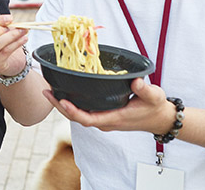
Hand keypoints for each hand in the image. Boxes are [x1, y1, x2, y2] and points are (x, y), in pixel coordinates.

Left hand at [43, 78, 174, 133]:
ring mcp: (103, 119)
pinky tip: (64, 92)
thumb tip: (135, 82)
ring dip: (62, 105)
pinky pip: (83, 111)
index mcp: (113, 118)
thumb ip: (145, 90)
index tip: (61, 101)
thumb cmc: (155, 106)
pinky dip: (72, 103)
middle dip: (59, 106)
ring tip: (49, 90)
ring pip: (78, 115)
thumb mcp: (154, 96)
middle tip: (46, 91)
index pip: (87, 119)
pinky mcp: (103, 114)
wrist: (159, 118)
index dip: (72, 112)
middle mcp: (105, 121)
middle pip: (76, 118)